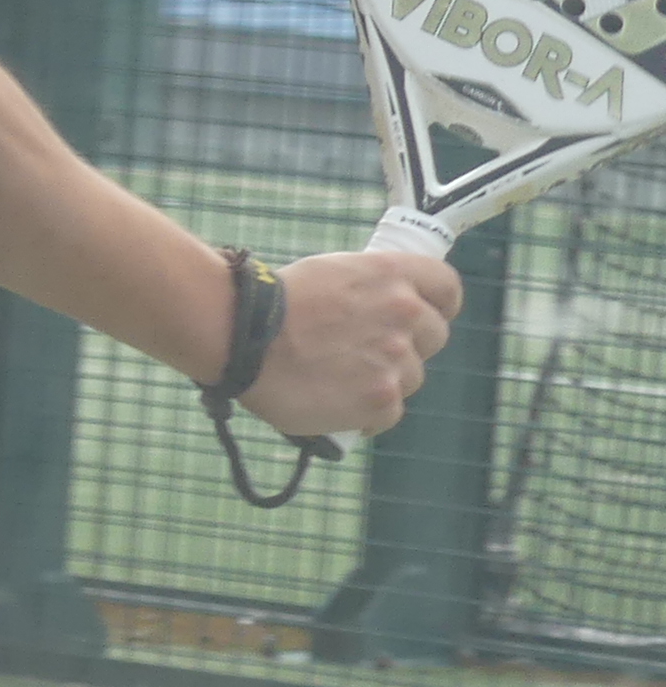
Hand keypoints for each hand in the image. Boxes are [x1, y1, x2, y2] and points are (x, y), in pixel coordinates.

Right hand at [255, 251, 458, 441]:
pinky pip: (389, 412)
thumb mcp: (330, 272)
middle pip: (434, 337)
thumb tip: (385, 308)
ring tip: (338, 379)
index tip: (421, 314)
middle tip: (365, 350)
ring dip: (383, 380)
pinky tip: (335, 403)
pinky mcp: (381, 400)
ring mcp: (394, 360)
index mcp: (391, 275)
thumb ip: (372, 290)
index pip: (447, 288)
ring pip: (411, 377)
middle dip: (407, 345)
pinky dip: (366, 413)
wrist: (238, 336)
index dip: (436, 304)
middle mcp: (403, 314)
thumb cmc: (272, 302)